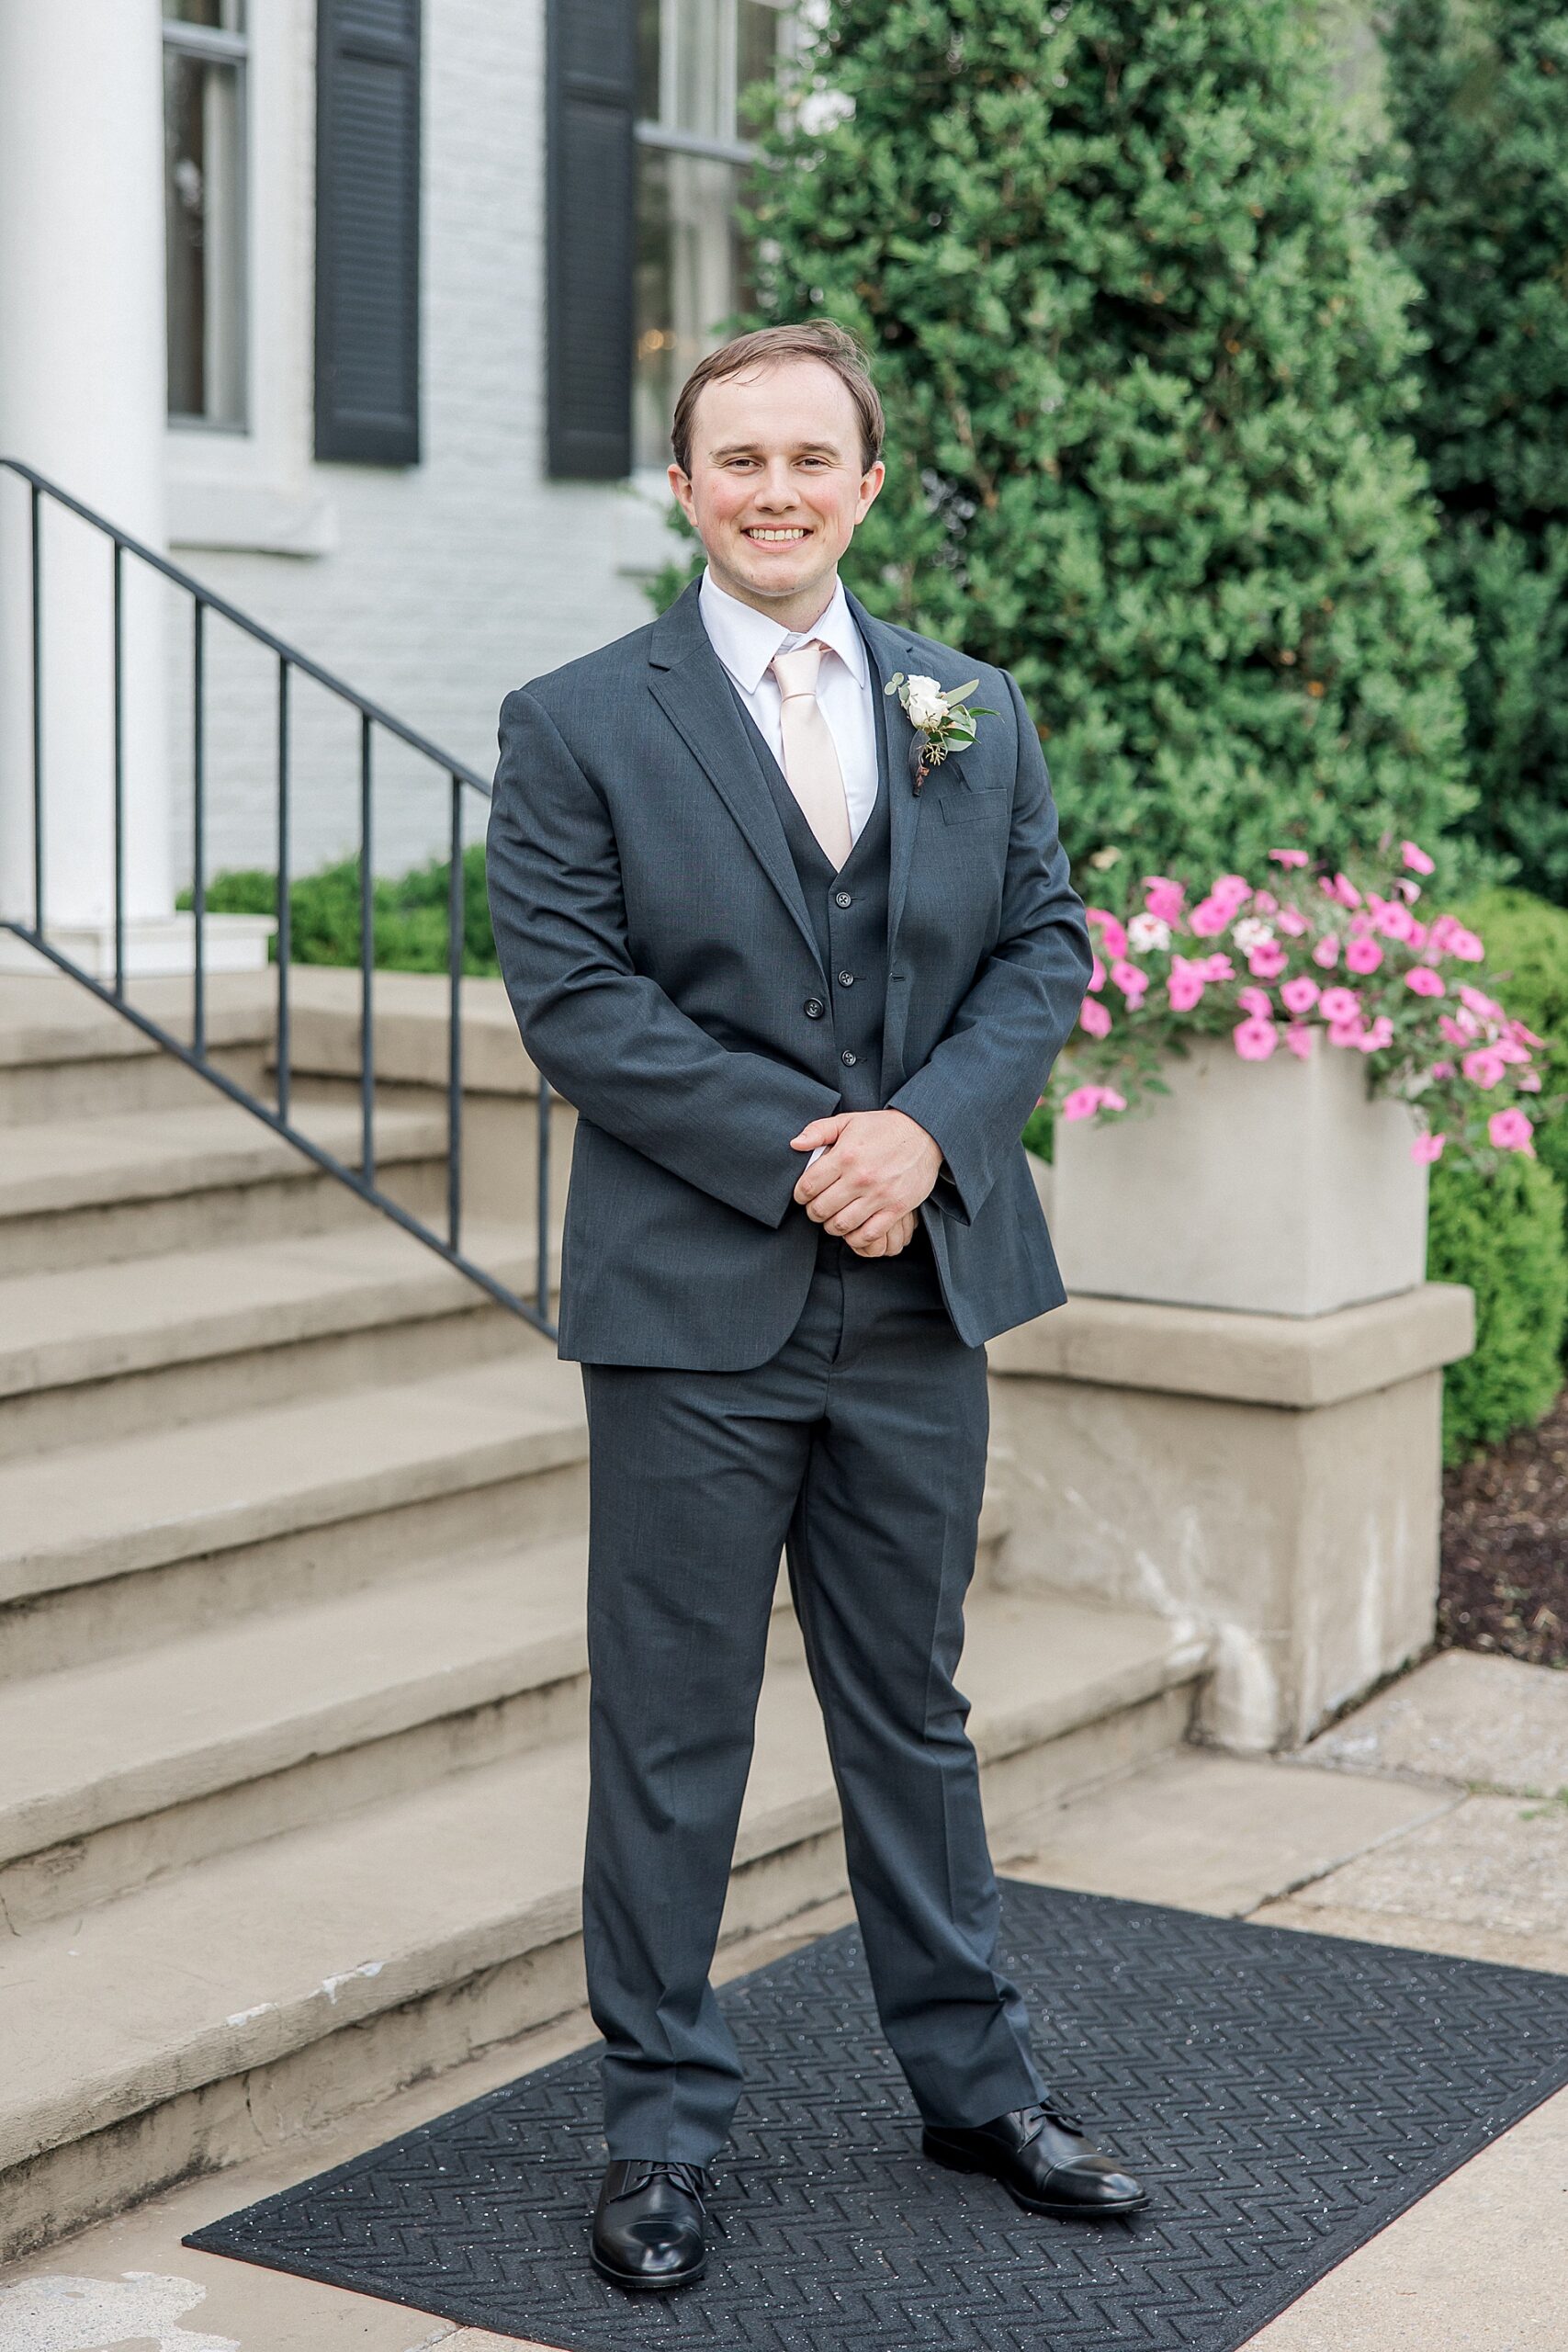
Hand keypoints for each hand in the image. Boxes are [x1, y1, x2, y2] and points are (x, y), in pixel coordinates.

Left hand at [788, 1108, 941, 1248]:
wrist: (925, 1133)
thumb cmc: (882, 1128)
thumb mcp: (848, 1121)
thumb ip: (818, 1131)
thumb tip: (794, 1144)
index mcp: (845, 1155)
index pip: (808, 1186)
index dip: (799, 1195)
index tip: (803, 1195)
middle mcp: (861, 1177)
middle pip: (821, 1209)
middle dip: (813, 1212)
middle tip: (817, 1208)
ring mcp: (879, 1195)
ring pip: (841, 1225)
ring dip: (831, 1226)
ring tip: (833, 1218)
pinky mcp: (897, 1208)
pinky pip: (868, 1235)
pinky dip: (855, 1237)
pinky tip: (853, 1228)